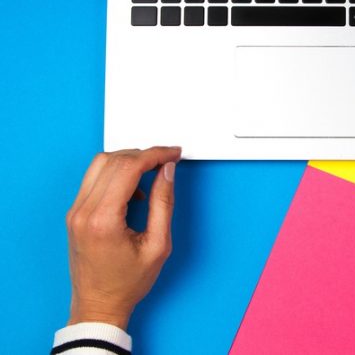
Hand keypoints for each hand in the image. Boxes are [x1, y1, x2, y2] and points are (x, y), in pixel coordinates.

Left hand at [65, 146, 181, 329]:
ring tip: (151, 172)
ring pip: (100, 163)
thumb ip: (164, 204)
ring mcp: (75, 211)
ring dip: (128, 161)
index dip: (155, 155)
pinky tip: (133, 190)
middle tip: (167, 161)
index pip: (129, 167)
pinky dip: (116, 173)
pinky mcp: (74, 213)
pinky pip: (94, 178)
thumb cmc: (127, 283)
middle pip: (114, 160)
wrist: (98, 305)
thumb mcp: (158, 245)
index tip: (173, 154)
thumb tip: (167, 172)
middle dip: (144, 154)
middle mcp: (83, 211)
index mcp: (103, 219)